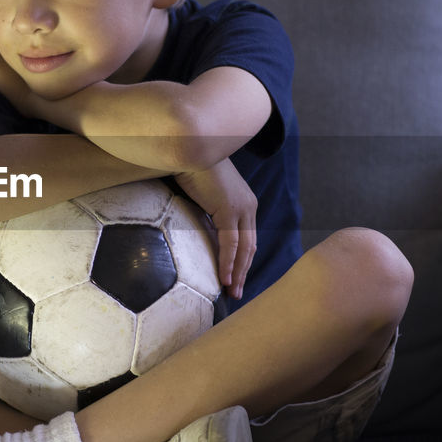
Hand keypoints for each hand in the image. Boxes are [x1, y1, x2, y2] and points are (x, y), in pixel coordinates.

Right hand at [173, 158, 256, 299]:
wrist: (191, 149)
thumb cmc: (192, 170)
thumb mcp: (204, 196)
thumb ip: (208, 213)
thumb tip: (200, 230)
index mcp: (244, 203)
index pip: (247, 238)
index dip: (242, 260)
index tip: (234, 278)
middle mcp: (248, 206)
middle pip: (250, 247)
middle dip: (243, 272)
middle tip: (236, 293)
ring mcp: (241, 208)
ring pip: (244, 248)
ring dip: (237, 272)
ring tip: (231, 291)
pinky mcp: (229, 209)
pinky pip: (231, 243)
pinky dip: (228, 262)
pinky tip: (224, 278)